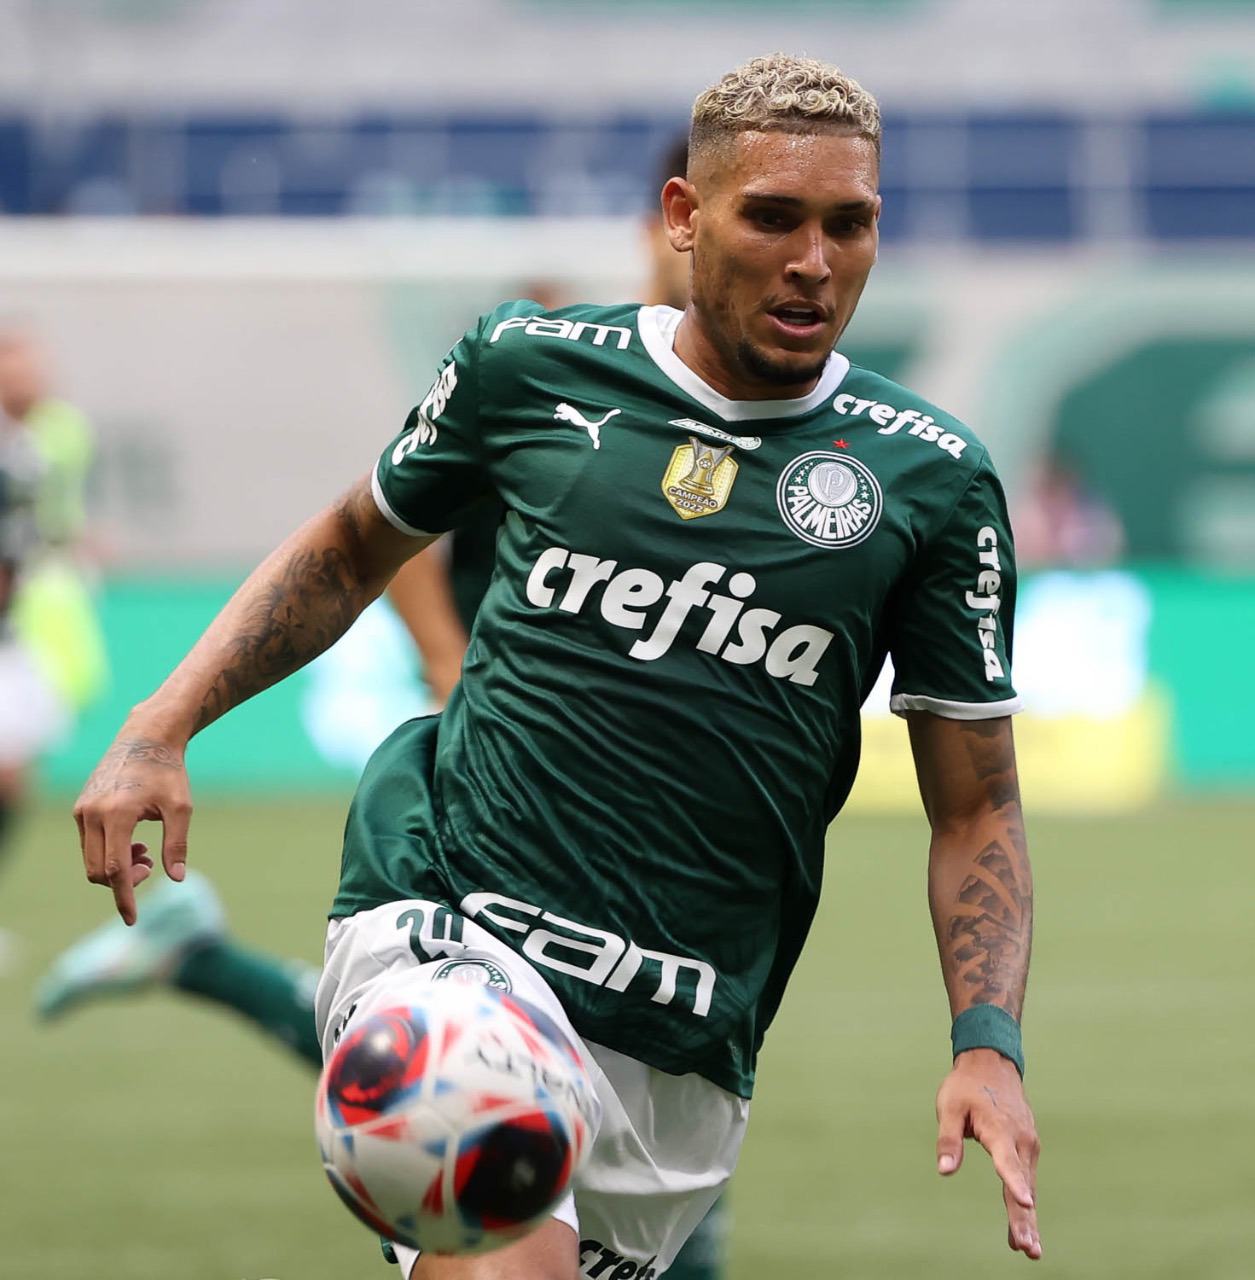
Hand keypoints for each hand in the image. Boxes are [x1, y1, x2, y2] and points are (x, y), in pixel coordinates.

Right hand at [73, 733, 191, 925]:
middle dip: (123, 880)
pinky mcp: (80, 807)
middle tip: (151, 865)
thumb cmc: (168, 772)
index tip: (131, 919)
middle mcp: (92, 813)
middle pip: (97, 871)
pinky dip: (108, 852)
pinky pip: (88, 844)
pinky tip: (132, 841)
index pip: (114, 870)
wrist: (146, 738)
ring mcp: (82, 810)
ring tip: (144, 851)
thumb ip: (176, 844)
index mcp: (117, 814)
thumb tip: (176, 878)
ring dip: (116, 866)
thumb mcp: (181, 807)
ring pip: (90, 860)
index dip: (124, 897)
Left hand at [936, 1047, 1041, 1259]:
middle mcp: (1019, 1140)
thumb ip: (948, 1139)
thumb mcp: (949, 1107)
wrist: (992, 1063)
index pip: (1007, 1160)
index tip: (1026, 1202)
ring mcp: (1027, 1144)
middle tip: (1029, 1249)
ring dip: (1028, 1217)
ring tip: (1029, 1249)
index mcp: (999, 1129)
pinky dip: (1026, 1203)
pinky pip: (1027, 1179)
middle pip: (1022, 1183)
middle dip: (1025, 1218)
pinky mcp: (1028, 1148)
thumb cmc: (966, 1086)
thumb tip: (944, 1171)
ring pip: (1028, 1186)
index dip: (1015, 1183)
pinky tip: (1023, 1228)